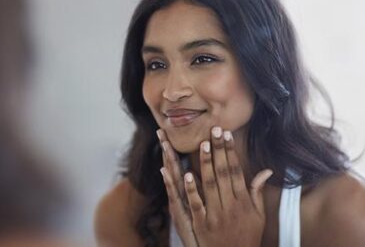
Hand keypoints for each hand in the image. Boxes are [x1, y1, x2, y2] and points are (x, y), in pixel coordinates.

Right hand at [158, 129, 198, 246]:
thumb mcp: (201, 210)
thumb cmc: (203, 233)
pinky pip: (176, 197)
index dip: (173, 150)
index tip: (166, 133)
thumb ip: (202, 191)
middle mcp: (179, 197)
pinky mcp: (179, 215)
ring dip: (168, 162)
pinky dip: (172, 185)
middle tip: (160, 131)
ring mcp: (178, 205)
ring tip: (164, 145)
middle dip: (167, 150)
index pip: (180, 166)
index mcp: (186, 194)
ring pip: (173, 180)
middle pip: (173, 169)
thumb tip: (195, 174)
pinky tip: (167, 172)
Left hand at [159, 127, 273, 246]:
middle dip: (219, 150)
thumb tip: (266, 171)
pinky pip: (197, 204)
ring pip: (210, 185)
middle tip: (214, 130)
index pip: (237, 171)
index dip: (231, 152)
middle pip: (224, 173)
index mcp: (244, 202)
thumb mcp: (259, 216)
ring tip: (203, 145)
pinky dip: (192, 189)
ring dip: (207, 164)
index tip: (227, 135)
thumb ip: (257, 192)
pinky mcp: (202, 225)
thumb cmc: (247, 237)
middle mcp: (231, 206)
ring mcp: (216, 216)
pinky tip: (187, 174)